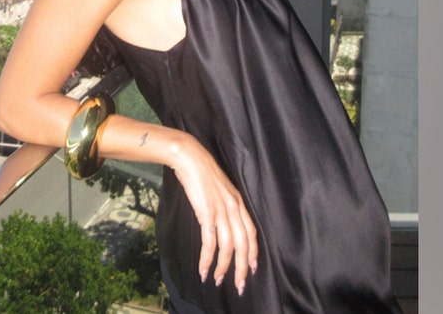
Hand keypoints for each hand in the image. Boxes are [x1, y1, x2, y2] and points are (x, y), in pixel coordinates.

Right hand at [169, 136, 258, 295]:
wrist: (190, 157)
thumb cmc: (201, 172)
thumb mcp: (219, 189)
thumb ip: (224, 204)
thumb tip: (220, 221)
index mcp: (238, 202)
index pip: (251, 233)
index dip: (252, 252)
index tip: (251, 268)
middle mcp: (234, 208)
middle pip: (243, 245)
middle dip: (242, 268)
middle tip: (239, 285)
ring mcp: (221, 211)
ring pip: (228, 247)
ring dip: (223, 267)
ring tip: (217, 280)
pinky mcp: (207, 214)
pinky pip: (210, 242)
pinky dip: (207, 258)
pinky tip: (203, 269)